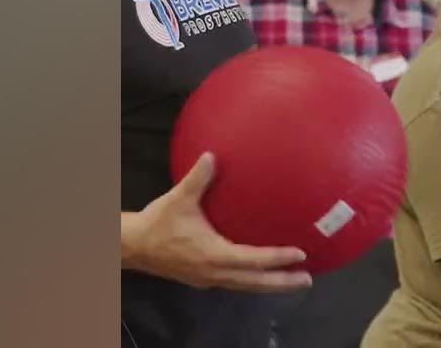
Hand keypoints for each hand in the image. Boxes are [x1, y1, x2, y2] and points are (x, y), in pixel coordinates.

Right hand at [123, 153, 312, 292]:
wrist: (134, 246)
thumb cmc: (159, 222)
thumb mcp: (179, 198)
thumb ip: (198, 178)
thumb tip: (212, 155)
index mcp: (214, 255)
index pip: (253, 260)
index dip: (277, 259)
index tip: (301, 255)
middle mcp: (215, 273)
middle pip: (255, 282)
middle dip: (282, 282)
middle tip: (307, 278)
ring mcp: (209, 279)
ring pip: (246, 286)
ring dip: (270, 284)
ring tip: (293, 280)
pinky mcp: (203, 279)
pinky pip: (236, 283)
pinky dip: (253, 280)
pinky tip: (261, 273)